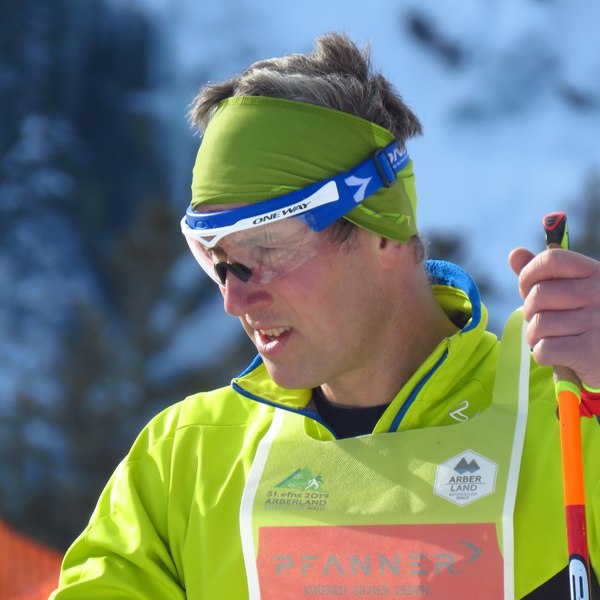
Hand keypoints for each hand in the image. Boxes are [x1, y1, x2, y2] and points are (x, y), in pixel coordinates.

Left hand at [509, 247, 599, 388]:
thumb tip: (515, 253)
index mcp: (596, 273)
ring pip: (538, 324)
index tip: (528, 290)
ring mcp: (598, 322)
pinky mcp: (591, 352)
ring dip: (535, 336)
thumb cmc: (587, 323)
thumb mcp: (572, 292)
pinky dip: (543, 354)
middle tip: (543, 321)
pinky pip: (544, 349)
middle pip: (538, 294)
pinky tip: (558, 355)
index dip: (529, 275)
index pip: (551, 259)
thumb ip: (543, 275)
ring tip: (551, 339)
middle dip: (530, 311)